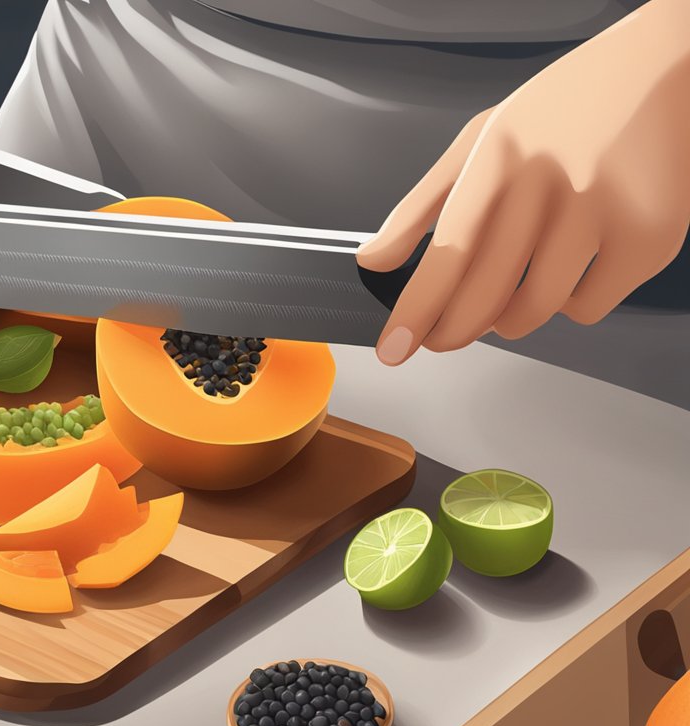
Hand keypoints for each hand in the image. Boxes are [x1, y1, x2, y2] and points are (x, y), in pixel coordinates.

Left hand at [357, 0, 689, 364]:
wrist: (663, 69)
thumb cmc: (564, 108)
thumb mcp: (482, 139)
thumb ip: (422, 204)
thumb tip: (373, 260)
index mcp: (499, 156)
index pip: (448, 252)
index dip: (417, 310)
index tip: (394, 347)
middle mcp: (550, 182)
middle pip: (486, 292)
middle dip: (453, 330)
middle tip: (441, 338)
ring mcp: (604, 210)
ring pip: (536, 310)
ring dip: (511, 318)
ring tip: (510, 292)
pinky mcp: (651, 236)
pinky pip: (589, 307)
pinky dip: (571, 303)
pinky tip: (570, 268)